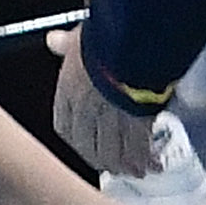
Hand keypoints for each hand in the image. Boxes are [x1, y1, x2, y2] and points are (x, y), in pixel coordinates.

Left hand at [47, 31, 165, 177]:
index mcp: (70, 92)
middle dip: (100, 158)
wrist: (133, 40)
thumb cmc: (108, 35)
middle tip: (110, 164)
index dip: (76, 138)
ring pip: (113, 152)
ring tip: (134, 169)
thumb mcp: (81, 37)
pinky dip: (145, 158)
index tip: (83, 142)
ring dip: (123, 163)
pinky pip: (139, 148)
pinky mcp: (139, 122)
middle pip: (89, 146)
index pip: (65, 126)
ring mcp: (112, 119)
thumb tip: (54, 40)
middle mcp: (87, 111)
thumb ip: (67, 44)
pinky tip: (151, 164)